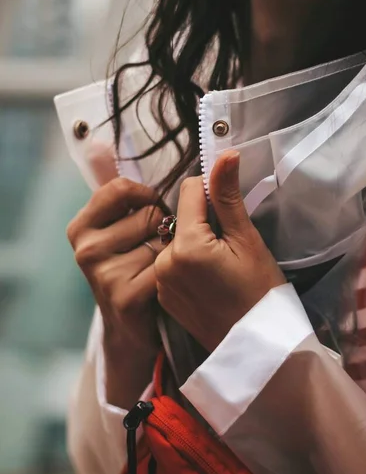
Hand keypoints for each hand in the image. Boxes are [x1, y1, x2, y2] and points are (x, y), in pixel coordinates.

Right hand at [67, 177, 165, 406]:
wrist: (135, 328)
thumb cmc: (133, 267)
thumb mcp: (118, 226)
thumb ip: (114, 189)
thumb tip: (96, 144)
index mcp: (81, 226)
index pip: (121, 189)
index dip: (147, 196)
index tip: (154, 210)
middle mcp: (86, 249)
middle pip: (149, 214)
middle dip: (164, 228)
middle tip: (160, 248)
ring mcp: (103, 275)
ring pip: (162, 240)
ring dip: (173, 252)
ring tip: (164, 267)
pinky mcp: (125, 297)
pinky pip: (168, 266)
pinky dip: (176, 273)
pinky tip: (167, 285)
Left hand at [155, 151, 284, 351]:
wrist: (257, 348)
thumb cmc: (261, 293)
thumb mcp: (248, 241)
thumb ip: (228, 196)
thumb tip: (225, 153)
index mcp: (186, 245)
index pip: (189, 191)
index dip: (212, 194)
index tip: (230, 213)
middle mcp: (164, 262)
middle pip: (180, 216)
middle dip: (202, 220)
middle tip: (229, 245)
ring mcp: (160, 281)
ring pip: (175, 239)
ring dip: (194, 240)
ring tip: (220, 264)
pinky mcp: (162, 296)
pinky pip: (170, 263)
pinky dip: (187, 261)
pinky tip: (208, 278)